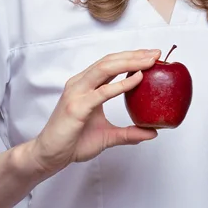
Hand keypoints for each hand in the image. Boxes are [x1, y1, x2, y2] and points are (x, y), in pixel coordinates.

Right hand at [32, 50, 161, 174]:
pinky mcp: (77, 106)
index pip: (109, 64)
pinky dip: (122, 83)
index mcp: (84, 86)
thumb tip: (152, 133)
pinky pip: (103, 92)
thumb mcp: (108, 136)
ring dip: (129, 62)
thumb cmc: (74, 142)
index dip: (130, 57)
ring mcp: (77, 93)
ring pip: (105, 69)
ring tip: (149, 60)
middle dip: (134, 55)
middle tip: (155, 53)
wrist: (51, 155)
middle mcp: (79, 84)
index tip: (151, 55)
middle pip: (108, 61)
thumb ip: (129, 133)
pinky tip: (138, 79)